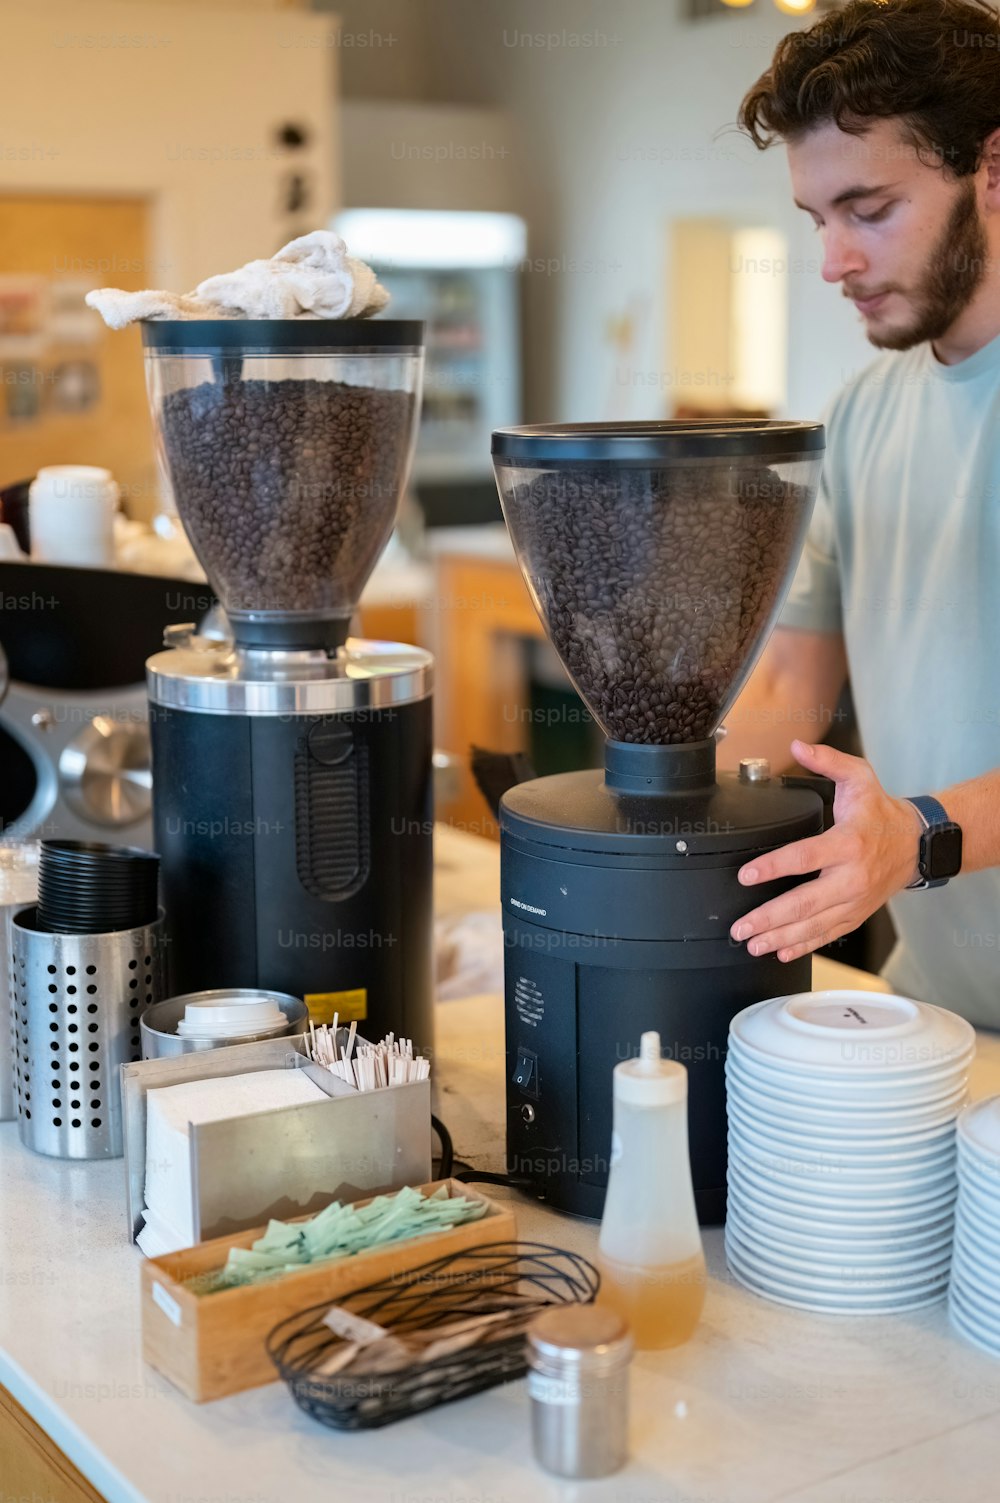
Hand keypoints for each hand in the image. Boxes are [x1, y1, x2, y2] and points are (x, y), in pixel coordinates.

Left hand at [729, 739, 923, 963]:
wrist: (917, 844)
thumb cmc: (881, 812)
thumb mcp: (859, 777)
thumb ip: (827, 760)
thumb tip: (798, 746)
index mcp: (847, 843)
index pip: (804, 857)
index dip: (772, 867)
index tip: (745, 876)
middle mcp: (851, 877)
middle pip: (804, 902)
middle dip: (769, 918)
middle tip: (741, 927)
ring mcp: (854, 900)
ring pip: (814, 925)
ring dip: (780, 937)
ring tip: (752, 944)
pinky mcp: (856, 914)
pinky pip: (828, 934)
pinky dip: (804, 945)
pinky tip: (781, 952)